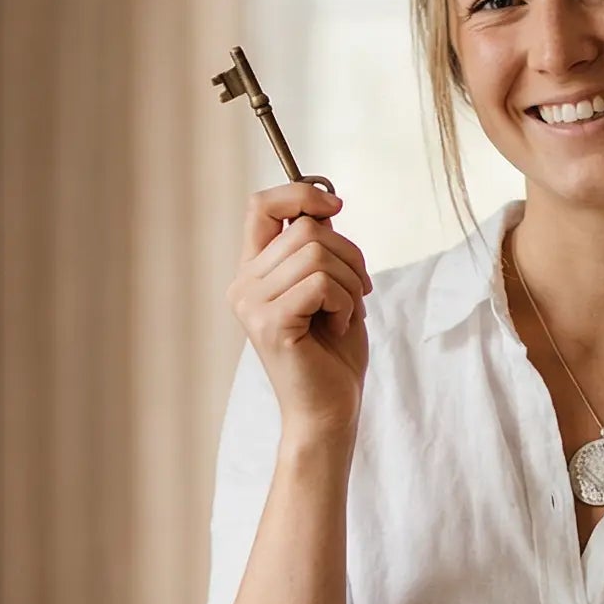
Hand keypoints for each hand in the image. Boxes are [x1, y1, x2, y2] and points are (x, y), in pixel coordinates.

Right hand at [229, 182, 370, 439]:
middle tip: (360, 291)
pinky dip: (345, 302)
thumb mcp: (330, 287)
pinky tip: (340, 326)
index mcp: (253, 272)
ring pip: (316, 253)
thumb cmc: (332, 353)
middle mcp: (243, 285)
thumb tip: (326, 206)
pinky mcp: (270, 324)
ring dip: (350, 281)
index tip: (336, 209)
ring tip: (348, 312)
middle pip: (304, 228)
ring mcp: (252, 304)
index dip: (301, 193)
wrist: (329, 410)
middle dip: (349, 254)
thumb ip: (319, 248)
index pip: (261, 205)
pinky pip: (320, 283)